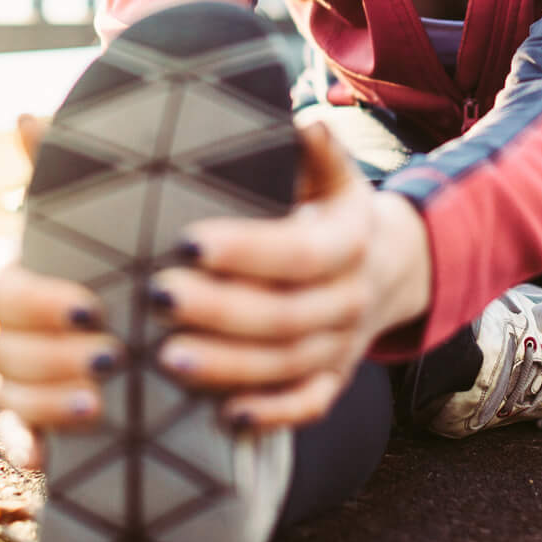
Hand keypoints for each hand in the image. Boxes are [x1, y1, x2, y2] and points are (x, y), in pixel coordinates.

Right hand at [0, 113, 117, 471]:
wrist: (160, 322)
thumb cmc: (123, 257)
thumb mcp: (109, 217)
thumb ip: (71, 174)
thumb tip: (26, 113)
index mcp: (13, 275)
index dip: (37, 302)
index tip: (91, 307)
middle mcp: (3, 331)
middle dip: (49, 355)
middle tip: (111, 358)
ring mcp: (15, 381)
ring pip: (5, 395)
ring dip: (46, 401)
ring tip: (102, 403)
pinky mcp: (35, 426)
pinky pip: (15, 440)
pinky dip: (27, 447)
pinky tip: (51, 457)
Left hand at [148, 119, 433, 430]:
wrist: (383, 266)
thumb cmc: (327, 210)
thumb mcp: (330, 174)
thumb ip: (313, 151)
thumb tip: (304, 124)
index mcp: (350, 240)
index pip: (300, 252)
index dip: (246, 252)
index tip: (185, 243)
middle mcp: (352, 297)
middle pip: (287, 314)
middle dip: (219, 310)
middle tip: (157, 298)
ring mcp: (344, 344)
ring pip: (288, 365)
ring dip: (228, 366)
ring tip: (165, 358)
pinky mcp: (333, 380)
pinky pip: (308, 406)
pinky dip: (270, 416)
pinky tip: (222, 417)